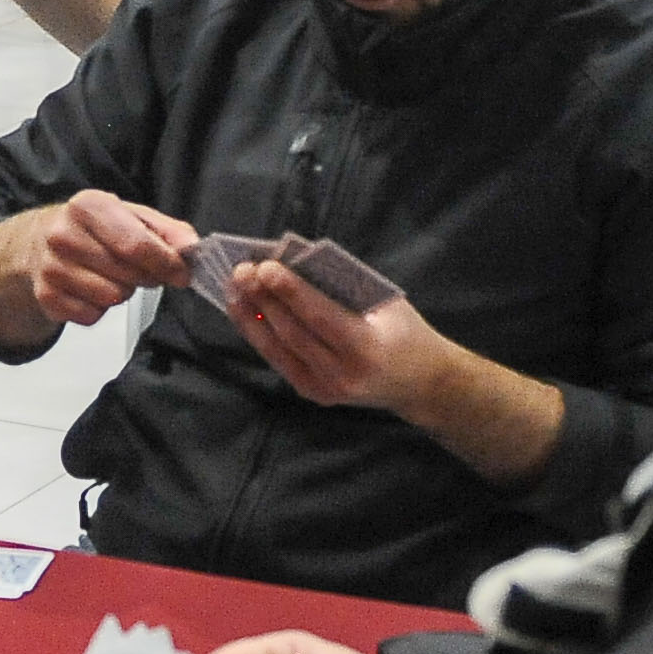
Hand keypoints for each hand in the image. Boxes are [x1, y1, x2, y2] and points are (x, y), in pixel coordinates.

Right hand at [0, 190, 195, 336]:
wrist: (38, 242)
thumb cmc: (93, 228)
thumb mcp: (132, 217)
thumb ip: (169, 232)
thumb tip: (192, 250)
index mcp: (88, 206)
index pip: (136, 244)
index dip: (166, 263)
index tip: (180, 272)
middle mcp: (63, 234)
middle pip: (128, 275)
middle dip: (144, 276)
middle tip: (138, 269)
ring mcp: (51, 268)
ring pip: (112, 298)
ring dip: (121, 292)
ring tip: (111, 276)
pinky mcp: (46, 297)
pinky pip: (92, 316)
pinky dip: (99, 308)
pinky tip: (90, 289)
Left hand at [221, 258, 447, 415]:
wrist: (418, 382)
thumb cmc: (404, 331)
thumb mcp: (386, 304)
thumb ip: (345, 287)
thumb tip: (296, 260)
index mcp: (367, 348)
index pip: (320, 317)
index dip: (291, 291)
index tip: (265, 266)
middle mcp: (343, 375)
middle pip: (293, 332)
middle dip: (263, 298)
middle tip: (241, 269)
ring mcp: (325, 389)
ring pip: (278, 348)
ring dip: (251, 315)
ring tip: (234, 286)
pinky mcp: (312, 393)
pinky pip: (279, 360)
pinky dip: (259, 333)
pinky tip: (244, 310)